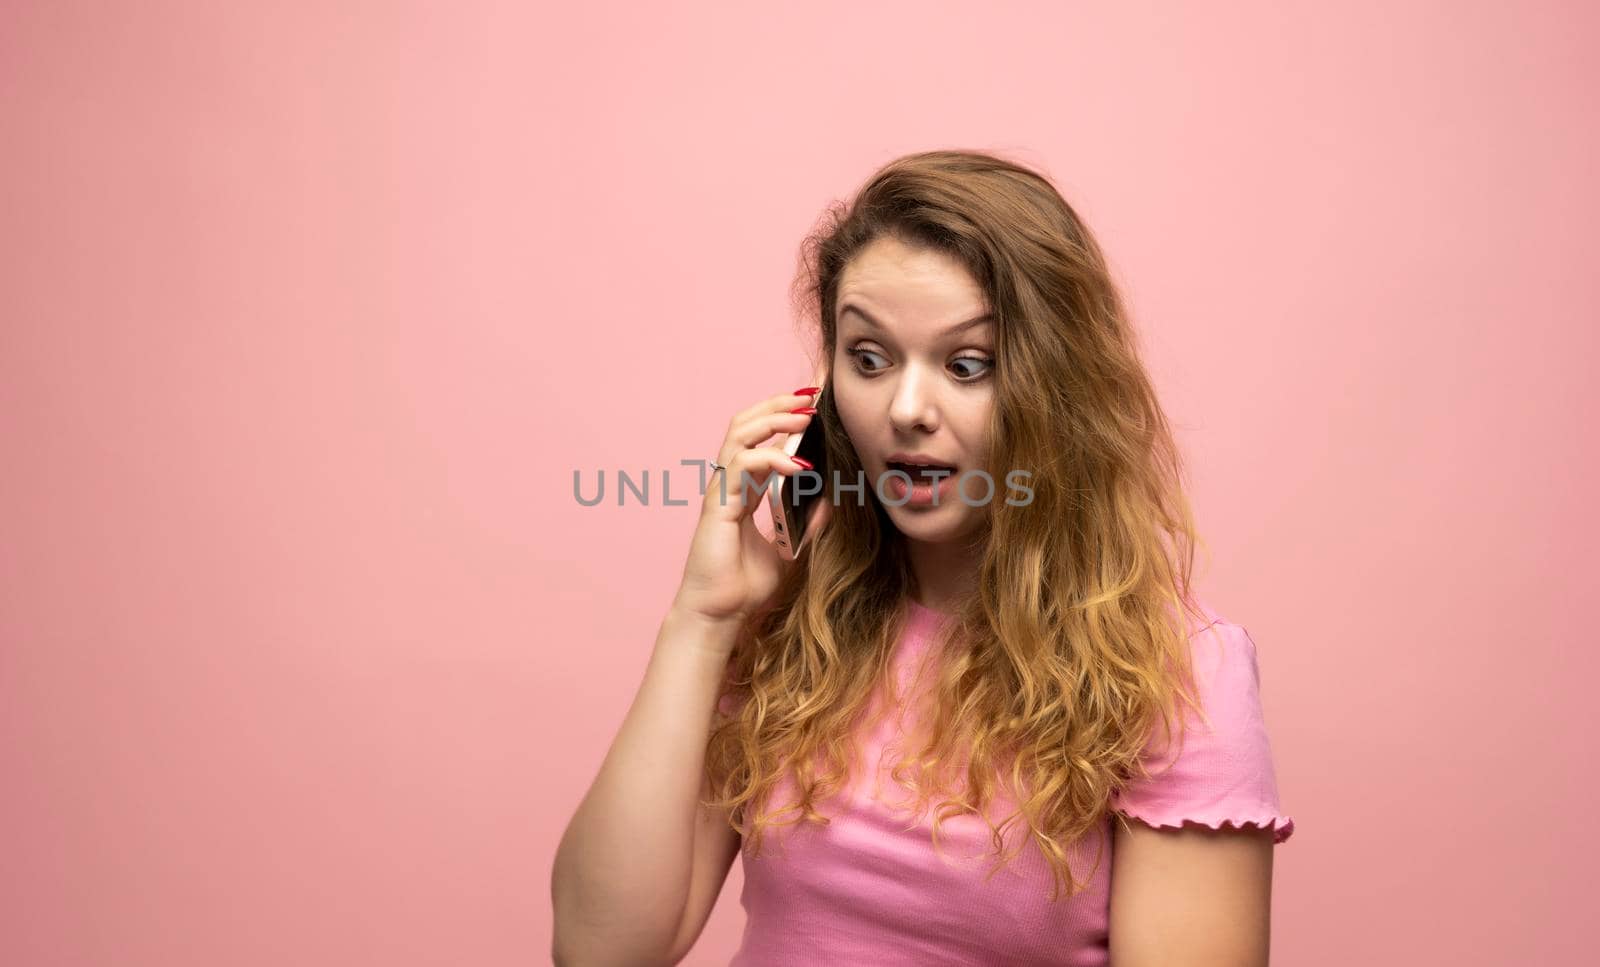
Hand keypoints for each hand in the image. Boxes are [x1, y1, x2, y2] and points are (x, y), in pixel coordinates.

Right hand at [671, 375, 832, 639]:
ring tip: (805, 416)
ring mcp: (720, 492)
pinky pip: (742, 467)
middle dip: (777, 405)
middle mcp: (729, 484)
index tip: (812, 404)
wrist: (719, 615)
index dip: (781, 417)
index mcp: (743, 491)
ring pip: (739, 435)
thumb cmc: (745, 586)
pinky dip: (771, 459)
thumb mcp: (789, 551)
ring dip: (773, 420)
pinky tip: (798, 465)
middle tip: (811, 396)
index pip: (759, 438)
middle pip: (745, 425)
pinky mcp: (718, 505)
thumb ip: (806, 526)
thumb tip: (831, 503)